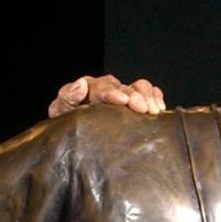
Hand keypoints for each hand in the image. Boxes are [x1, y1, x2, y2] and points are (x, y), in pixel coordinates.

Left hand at [47, 75, 165, 117]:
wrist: (71, 136)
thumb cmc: (65, 124)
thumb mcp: (61, 111)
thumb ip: (67, 97)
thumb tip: (81, 85)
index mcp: (88, 88)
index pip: (101, 87)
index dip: (112, 93)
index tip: (122, 100)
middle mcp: (107, 88)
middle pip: (123, 87)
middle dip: (134, 96)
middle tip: (143, 108)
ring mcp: (121, 94)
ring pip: (138, 87)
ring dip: (147, 96)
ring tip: (154, 110)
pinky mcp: (132, 103)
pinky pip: (148, 92)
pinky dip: (155, 96)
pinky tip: (159, 107)